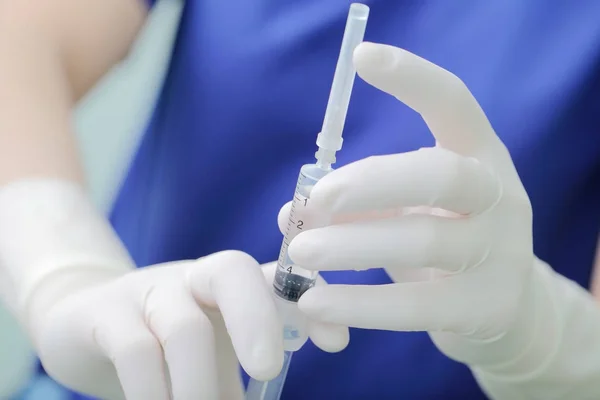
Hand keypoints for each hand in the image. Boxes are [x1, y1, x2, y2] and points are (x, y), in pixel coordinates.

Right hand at [37, 251, 347, 399]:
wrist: (87, 325)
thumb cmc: (168, 347)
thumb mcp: (212, 361)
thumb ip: (241, 385)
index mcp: (234, 287)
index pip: (281, 278)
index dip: (312, 302)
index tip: (336, 343)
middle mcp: (197, 278)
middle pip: (233, 270)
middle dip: (258, 318)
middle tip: (268, 369)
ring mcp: (152, 289)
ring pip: (184, 328)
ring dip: (197, 387)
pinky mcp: (107, 311)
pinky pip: (137, 352)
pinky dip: (154, 395)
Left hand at [284, 42, 537, 370]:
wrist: (504, 306)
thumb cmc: (442, 241)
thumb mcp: (406, 211)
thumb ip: (355, 205)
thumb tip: (289, 213)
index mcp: (479, 155)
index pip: (454, 104)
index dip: (413, 78)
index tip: (363, 57)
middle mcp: (499, 195)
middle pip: (440, 176)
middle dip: (371, 183)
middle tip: (317, 201)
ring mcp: (500, 253)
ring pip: (424, 242)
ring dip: (354, 246)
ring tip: (300, 253)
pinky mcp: (486, 306)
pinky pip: (416, 307)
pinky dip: (360, 305)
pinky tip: (315, 304)